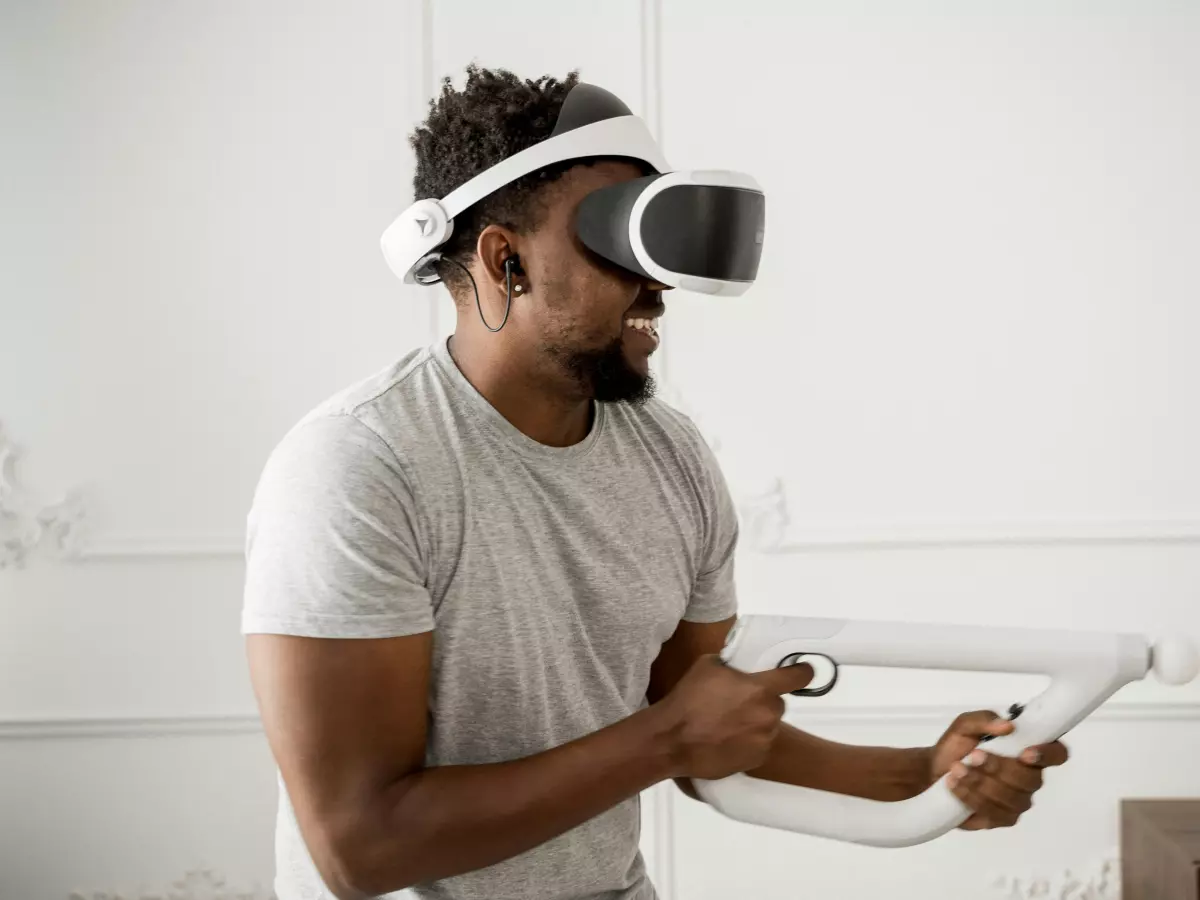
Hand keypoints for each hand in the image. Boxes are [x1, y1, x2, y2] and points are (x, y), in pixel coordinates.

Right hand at [655, 654, 813, 780]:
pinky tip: (727, 740)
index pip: (797, 677)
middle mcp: (768, 714)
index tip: (804, 671)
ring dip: (755, 722)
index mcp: (760, 688)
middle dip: (762, 701)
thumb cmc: (688, 699)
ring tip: (729, 724)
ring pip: (768, 725)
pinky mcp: (756, 760)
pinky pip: (759, 745)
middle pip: (777, 702)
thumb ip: (732, 665)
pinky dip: (748, 741)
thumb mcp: (707, 665)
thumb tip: (739, 668)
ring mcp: (764, 739)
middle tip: (738, 703)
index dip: (802, 672)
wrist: (672, 740)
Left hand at [928, 710, 1069, 829]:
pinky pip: (994, 812)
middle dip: (999, 768)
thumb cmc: (956, 746)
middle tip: (973, 756)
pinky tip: (955, 784)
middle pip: (1030, 779)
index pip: (1057, 754)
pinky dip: (971, 796)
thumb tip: (1007, 725)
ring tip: (956, 769)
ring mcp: (1018, 802)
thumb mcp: (964, 725)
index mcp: (1029, 751)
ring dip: (980, 782)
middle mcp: (1030, 778)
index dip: (1048, 754)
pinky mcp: (1001, 819)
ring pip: (1011, 797)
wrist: (933, 771)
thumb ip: (985, 720)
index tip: (1025, 753)